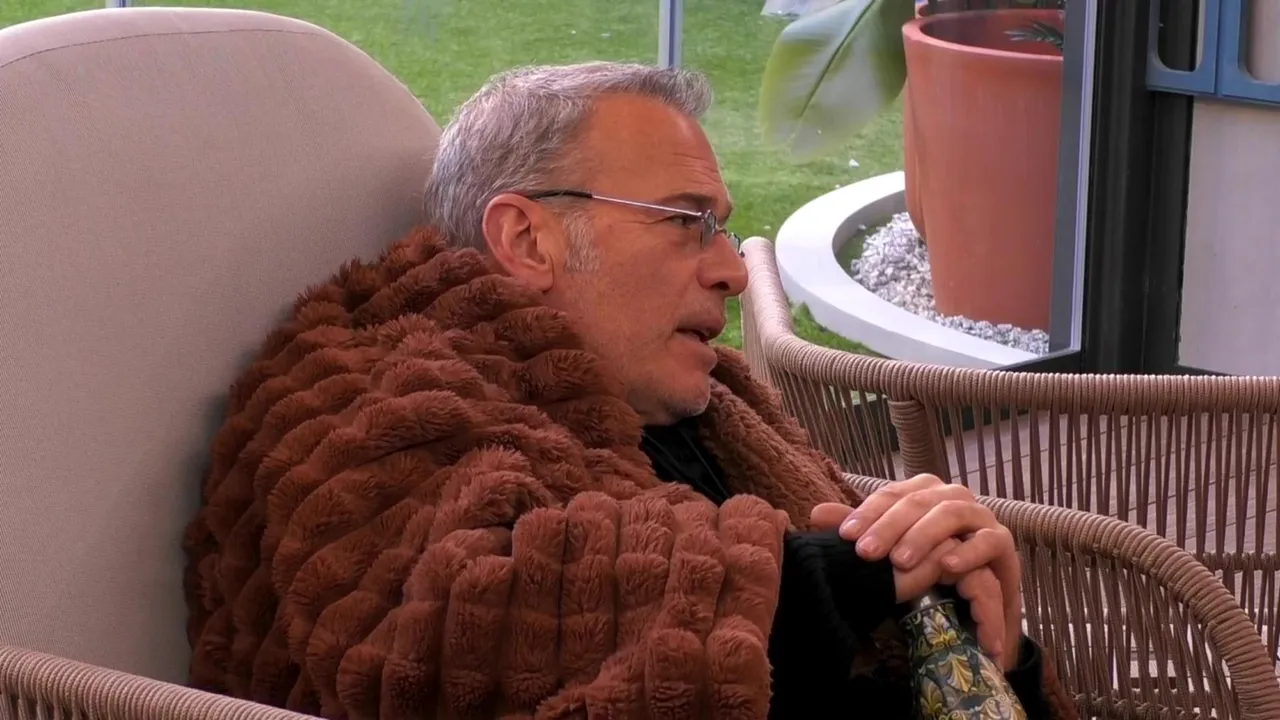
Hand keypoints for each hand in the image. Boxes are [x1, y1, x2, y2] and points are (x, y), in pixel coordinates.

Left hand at [811, 476, 1022, 670]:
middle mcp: (950, 497)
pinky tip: (946, 566)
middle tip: (866, 553)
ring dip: (925, 536)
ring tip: (901, 562)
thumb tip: (815, 513)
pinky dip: (968, 552)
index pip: (891, 494)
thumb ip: (861, 532)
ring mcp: (980, 517)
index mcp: (922, 493)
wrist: (973, 599)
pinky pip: (989, 540)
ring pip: (952, 513)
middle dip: (889, 526)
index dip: (867, 513)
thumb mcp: (889, 552)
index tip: (845, 537)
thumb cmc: (925, 568)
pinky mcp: (1003, 543)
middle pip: (918, 501)